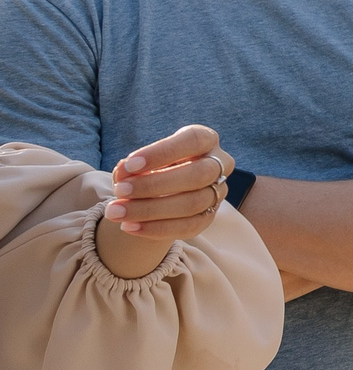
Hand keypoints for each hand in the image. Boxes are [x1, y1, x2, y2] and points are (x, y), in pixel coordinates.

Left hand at [103, 124, 231, 243]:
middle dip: (155, 185)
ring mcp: (217, 193)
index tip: (129, 164)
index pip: (193, 141)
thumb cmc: (153, 166)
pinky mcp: (209, 217)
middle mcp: (219, 165)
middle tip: (120, 190)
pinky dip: (156, 229)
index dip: (162, 152)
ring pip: (193, 203)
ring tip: (116, 212)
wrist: (162, 190)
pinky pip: (189, 227)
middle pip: (198, 175)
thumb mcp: (144, 160)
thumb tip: (123, 173)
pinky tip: (129, 226)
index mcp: (207, 140)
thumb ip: (131, 166)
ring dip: (151, 210)